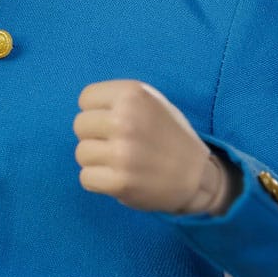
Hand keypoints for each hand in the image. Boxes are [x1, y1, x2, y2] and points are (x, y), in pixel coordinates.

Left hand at [73, 80, 211, 212]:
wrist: (197, 177)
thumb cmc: (169, 136)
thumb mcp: (151, 102)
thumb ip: (119, 99)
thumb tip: (85, 107)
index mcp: (132, 95)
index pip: (86, 98)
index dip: (97, 112)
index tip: (114, 122)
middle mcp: (125, 120)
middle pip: (80, 125)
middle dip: (95, 135)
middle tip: (118, 144)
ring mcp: (122, 152)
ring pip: (81, 152)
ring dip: (96, 160)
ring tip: (120, 162)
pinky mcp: (119, 182)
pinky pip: (85, 178)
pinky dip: (98, 181)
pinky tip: (117, 177)